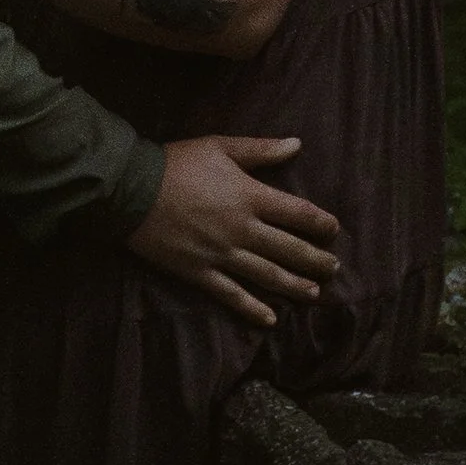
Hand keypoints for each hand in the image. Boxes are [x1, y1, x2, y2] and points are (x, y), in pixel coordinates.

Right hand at [129, 135, 340, 327]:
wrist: (131, 189)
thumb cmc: (176, 164)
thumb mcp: (220, 147)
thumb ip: (260, 150)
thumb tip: (296, 144)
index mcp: (250, 196)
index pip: (298, 213)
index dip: (320, 223)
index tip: (334, 230)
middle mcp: (242, 229)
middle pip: (290, 249)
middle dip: (316, 260)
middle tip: (333, 268)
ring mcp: (222, 254)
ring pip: (268, 275)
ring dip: (295, 286)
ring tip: (314, 294)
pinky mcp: (200, 272)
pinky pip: (232, 295)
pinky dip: (252, 309)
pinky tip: (270, 320)